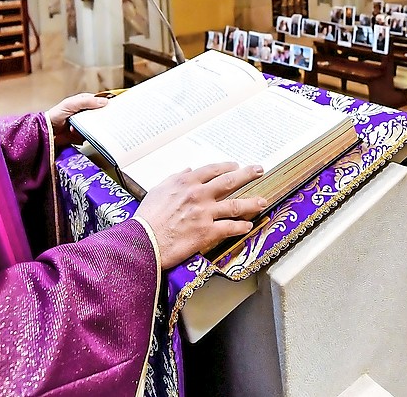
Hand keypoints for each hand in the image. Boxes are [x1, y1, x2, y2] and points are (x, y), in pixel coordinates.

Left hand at [45, 93, 107, 148]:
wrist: (47, 131)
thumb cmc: (57, 114)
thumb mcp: (71, 104)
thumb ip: (87, 102)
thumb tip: (105, 102)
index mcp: (84, 102)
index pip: (100, 101)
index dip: (108, 104)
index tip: (117, 108)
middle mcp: (86, 112)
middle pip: (101, 114)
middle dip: (105, 117)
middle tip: (113, 120)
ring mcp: (85, 124)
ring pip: (98, 125)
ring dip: (98, 127)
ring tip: (99, 128)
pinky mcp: (83, 135)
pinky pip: (92, 135)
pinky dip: (92, 136)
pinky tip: (89, 135)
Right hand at [135, 163, 266, 267]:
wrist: (144, 240)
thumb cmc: (148, 217)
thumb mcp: (159, 189)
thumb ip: (176, 178)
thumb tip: (188, 169)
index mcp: (186, 182)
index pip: (212, 170)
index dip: (227, 166)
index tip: (236, 165)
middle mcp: (199, 195)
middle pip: (229, 181)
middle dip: (247, 174)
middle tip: (258, 171)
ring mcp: (204, 214)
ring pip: (234, 205)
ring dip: (251, 203)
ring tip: (262, 201)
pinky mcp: (206, 232)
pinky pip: (229, 228)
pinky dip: (241, 227)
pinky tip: (248, 226)